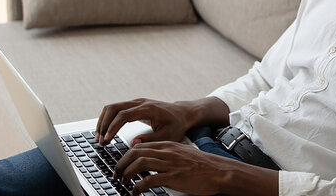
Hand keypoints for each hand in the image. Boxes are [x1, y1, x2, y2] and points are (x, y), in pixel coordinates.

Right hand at [95, 98, 192, 145]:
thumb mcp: (168, 136)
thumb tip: (133, 144)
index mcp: (148, 109)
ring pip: (112, 107)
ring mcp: (135, 102)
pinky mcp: (133, 105)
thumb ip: (150, 140)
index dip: (113, 127)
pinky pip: (115, 110)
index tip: (106, 140)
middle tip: (99, 141)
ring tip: (99, 138)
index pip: (124, 115)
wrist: (182, 114)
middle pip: (114, 108)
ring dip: (103, 122)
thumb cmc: (176, 125)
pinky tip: (105, 132)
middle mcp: (139, 102)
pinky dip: (107, 120)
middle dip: (104, 124)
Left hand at [114, 141, 243, 195]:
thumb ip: (167, 154)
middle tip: (117, 174)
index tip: (121, 165)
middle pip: (135, 153)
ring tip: (123, 183)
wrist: (218, 171)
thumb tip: (152, 160)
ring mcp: (169, 164)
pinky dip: (137, 187)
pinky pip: (148, 181)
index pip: (140, 146)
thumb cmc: (202, 165)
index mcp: (167, 145)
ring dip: (126, 174)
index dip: (126, 156)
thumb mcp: (182, 153)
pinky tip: (135, 193)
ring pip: (139, 164)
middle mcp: (166, 152)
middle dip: (121, 164)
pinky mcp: (172, 177)